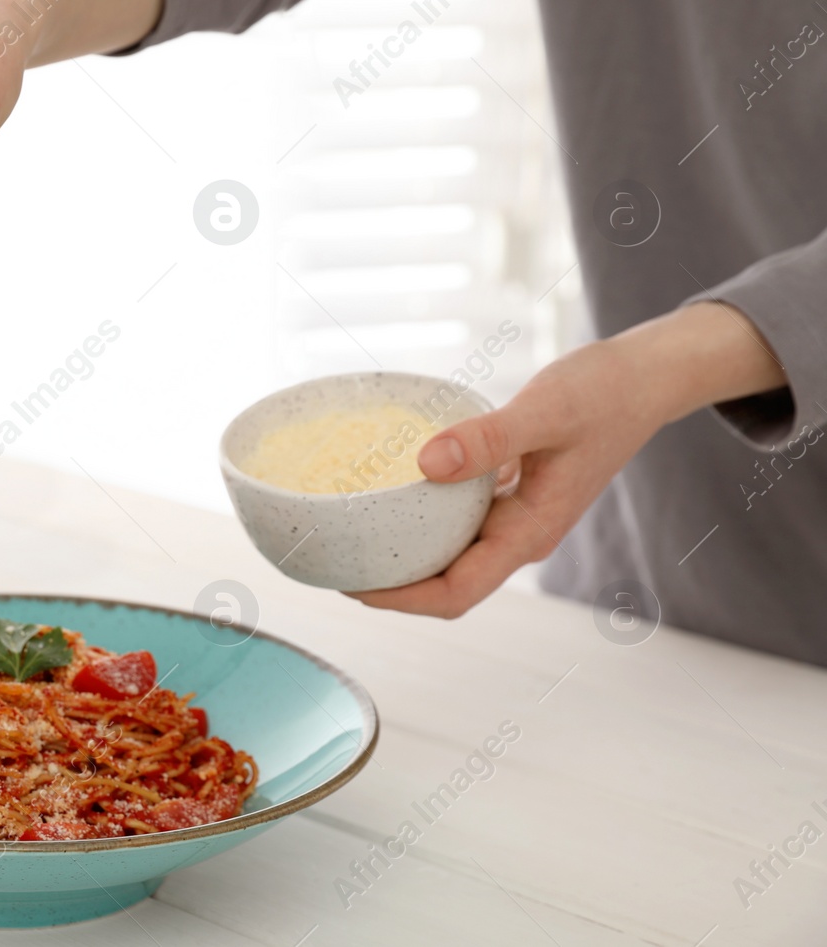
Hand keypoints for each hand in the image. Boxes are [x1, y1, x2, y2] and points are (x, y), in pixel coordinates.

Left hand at [348, 302, 784, 617]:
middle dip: (390, 584)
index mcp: (530, 532)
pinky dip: (420, 513)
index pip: (457, 592)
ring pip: (449, 551)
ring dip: (402, 551)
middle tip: (332, 560)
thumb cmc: (605, 393)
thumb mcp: (545, 410)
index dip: (402, 600)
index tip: (353, 587)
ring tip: (347, 533)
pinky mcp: (508, 491)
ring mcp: (514, 515)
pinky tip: (387, 491)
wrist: (645, 378)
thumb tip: (427, 463)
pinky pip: (456, 516)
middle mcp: (519, 534)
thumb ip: (488, 438)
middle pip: (445, 582)